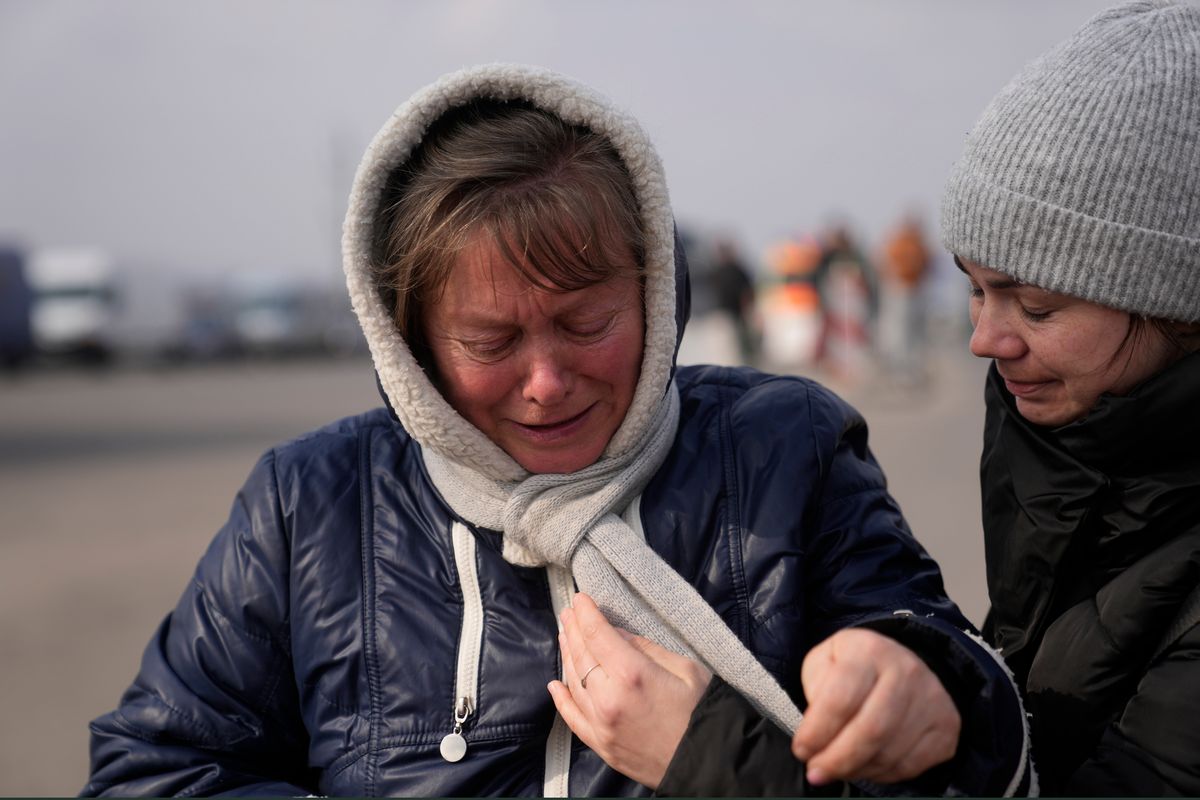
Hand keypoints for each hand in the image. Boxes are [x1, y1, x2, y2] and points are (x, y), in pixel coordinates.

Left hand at [547, 592, 711, 788]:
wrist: (709, 764)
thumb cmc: (704, 712)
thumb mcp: (684, 668)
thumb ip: (645, 649)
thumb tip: (617, 635)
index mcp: (632, 674)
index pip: (598, 634)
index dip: (586, 613)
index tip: (579, 599)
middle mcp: (608, 698)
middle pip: (581, 656)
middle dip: (573, 630)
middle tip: (568, 612)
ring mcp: (601, 725)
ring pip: (573, 683)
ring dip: (567, 656)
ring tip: (565, 637)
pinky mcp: (601, 746)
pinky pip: (573, 718)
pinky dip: (562, 699)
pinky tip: (555, 683)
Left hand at [792, 628, 959, 785]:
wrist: (901, 663)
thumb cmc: (855, 666)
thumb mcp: (825, 661)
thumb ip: (816, 692)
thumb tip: (816, 736)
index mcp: (869, 650)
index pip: (841, 699)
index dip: (817, 732)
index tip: (802, 749)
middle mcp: (906, 671)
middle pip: (871, 731)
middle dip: (837, 760)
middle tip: (816, 771)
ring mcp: (931, 700)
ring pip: (890, 753)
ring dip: (856, 770)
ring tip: (836, 769)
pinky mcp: (945, 727)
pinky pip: (910, 766)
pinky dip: (881, 774)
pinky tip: (863, 767)